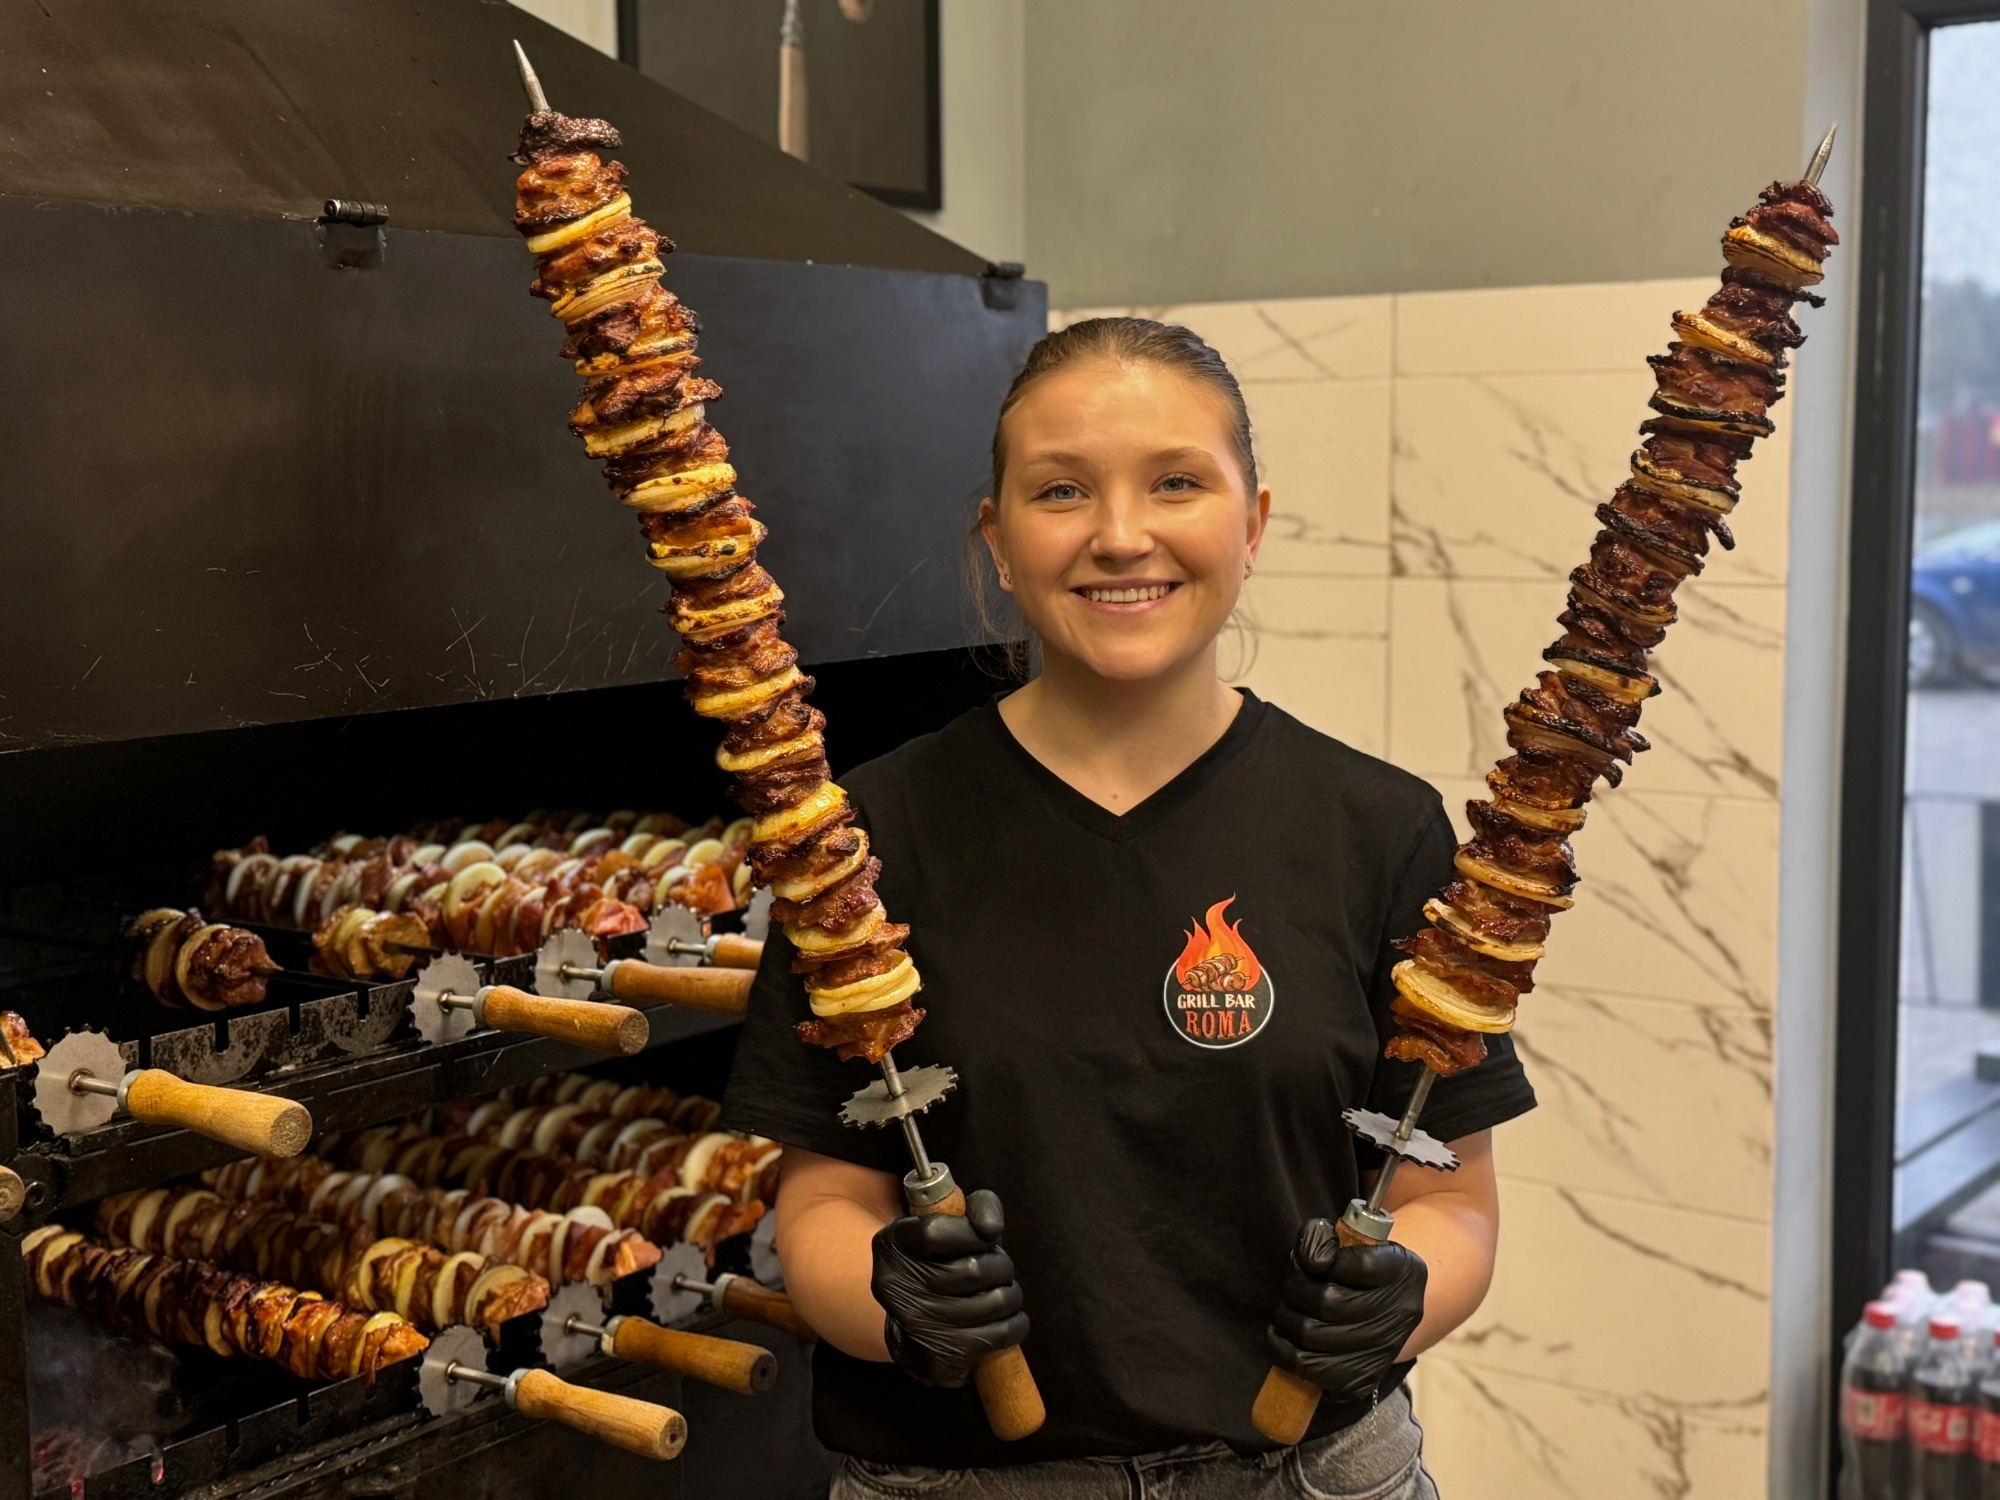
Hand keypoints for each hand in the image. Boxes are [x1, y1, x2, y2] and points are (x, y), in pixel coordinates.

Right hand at [869, 1188, 1027, 1387]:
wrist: (912, 1330)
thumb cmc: (940, 1266)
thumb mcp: (947, 1227)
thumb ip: (977, 1208)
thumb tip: (991, 1227)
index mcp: (893, 1246)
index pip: (936, 1232)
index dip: (971, 1233)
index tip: (985, 1236)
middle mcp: (895, 1287)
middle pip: (974, 1269)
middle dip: (1002, 1266)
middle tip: (1000, 1269)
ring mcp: (916, 1326)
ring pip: (994, 1302)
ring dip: (1012, 1295)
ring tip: (1004, 1294)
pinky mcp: (939, 1358)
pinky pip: (1000, 1334)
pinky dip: (1015, 1324)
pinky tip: (1006, 1319)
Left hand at [1266, 1218, 1426, 1402]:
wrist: (1383, 1311)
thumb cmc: (1358, 1269)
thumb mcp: (1351, 1241)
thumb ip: (1323, 1237)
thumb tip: (1312, 1259)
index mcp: (1402, 1270)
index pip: (1359, 1264)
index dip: (1321, 1257)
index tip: (1312, 1260)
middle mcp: (1400, 1313)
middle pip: (1327, 1301)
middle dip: (1295, 1289)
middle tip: (1292, 1286)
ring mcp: (1383, 1350)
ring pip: (1311, 1334)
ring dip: (1286, 1318)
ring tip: (1287, 1310)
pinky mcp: (1362, 1378)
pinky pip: (1309, 1366)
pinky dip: (1284, 1348)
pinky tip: (1284, 1335)